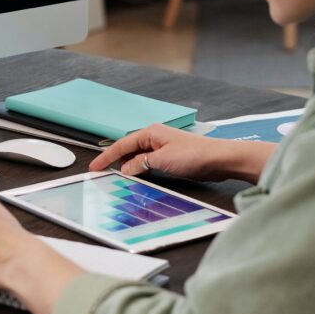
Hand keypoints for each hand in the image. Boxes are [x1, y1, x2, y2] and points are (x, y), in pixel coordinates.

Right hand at [89, 123, 275, 182]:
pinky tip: (138, 179)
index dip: (106, 156)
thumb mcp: (162, 161)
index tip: (94, 167)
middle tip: (102, 176)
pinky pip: (149, 164)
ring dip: (129, 168)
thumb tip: (126, 169)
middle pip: (128, 150)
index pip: (122, 144)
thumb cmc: (194, 155)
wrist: (220, 159)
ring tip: (118, 180)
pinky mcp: (170, 158)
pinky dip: (141, 171)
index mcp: (150, 133)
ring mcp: (163, 148)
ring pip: (138, 158)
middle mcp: (155, 138)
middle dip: (116, 162)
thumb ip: (140, 164)